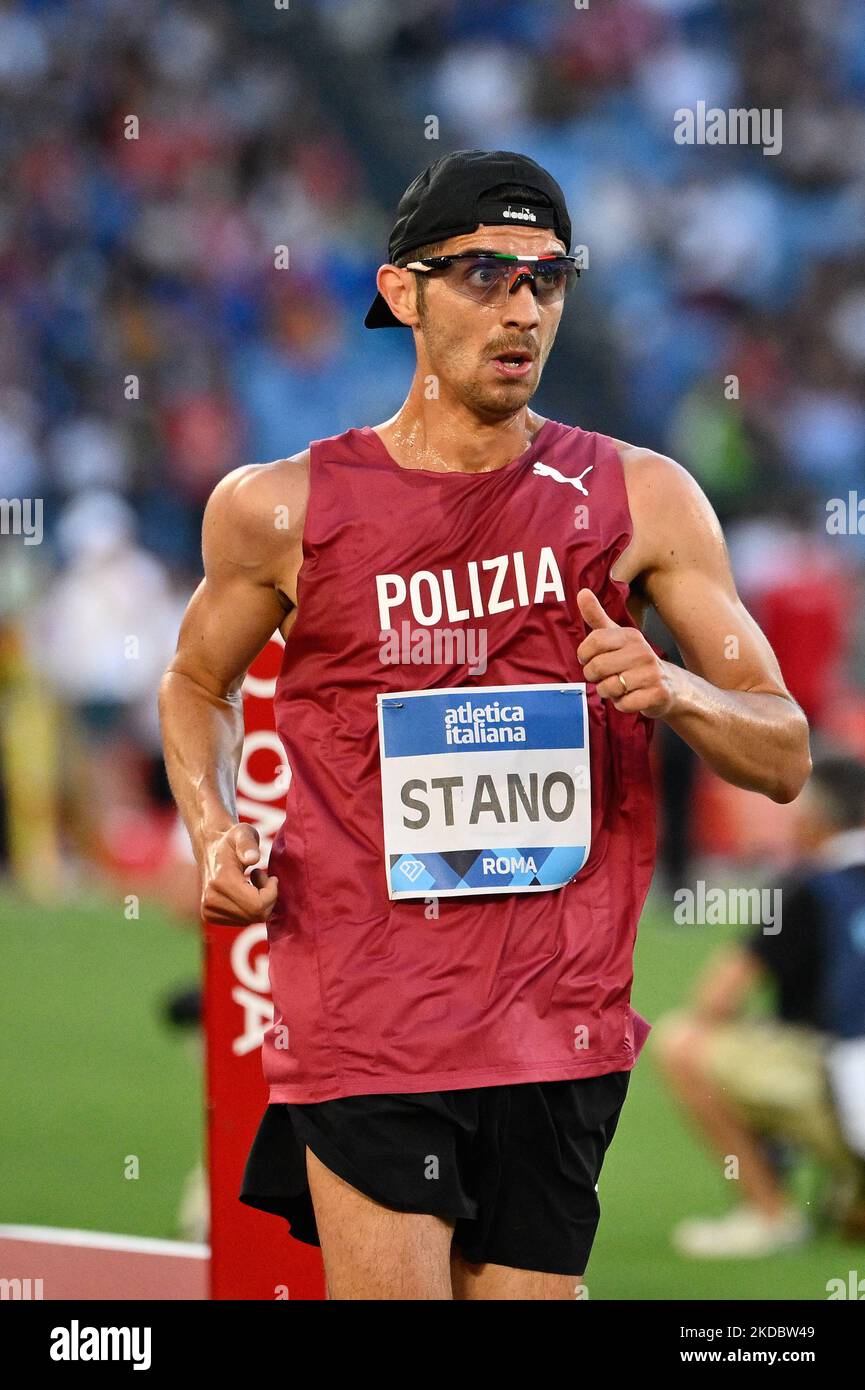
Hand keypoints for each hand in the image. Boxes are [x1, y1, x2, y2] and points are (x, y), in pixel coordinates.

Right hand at [200, 823, 278, 925]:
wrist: (210, 848)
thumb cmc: (232, 839)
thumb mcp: (243, 833)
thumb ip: (248, 844)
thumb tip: (253, 858)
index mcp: (220, 882)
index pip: (258, 905)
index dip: (271, 893)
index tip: (270, 876)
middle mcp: (211, 900)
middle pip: (256, 915)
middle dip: (267, 898)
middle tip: (261, 876)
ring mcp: (208, 911)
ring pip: (250, 920)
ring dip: (258, 902)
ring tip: (251, 882)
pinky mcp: (209, 916)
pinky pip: (242, 921)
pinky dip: (249, 908)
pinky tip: (244, 891)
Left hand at [576, 588, 676, 716]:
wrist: (670, 686)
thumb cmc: (634, 660)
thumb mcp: (616, 637)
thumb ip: (596, 616)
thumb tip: (581, 592)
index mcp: (630, 636)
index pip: (593, 642)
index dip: (584, 656)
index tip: (588, 659)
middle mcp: (642, 651)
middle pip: (597, 667)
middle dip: (594, 677)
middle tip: (604, 677)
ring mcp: (651, 673)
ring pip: (608, 688)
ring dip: (608, 692)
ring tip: (619, 687)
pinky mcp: (657, 694)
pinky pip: (623, 704)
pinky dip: (622, 705)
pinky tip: (631, 697)